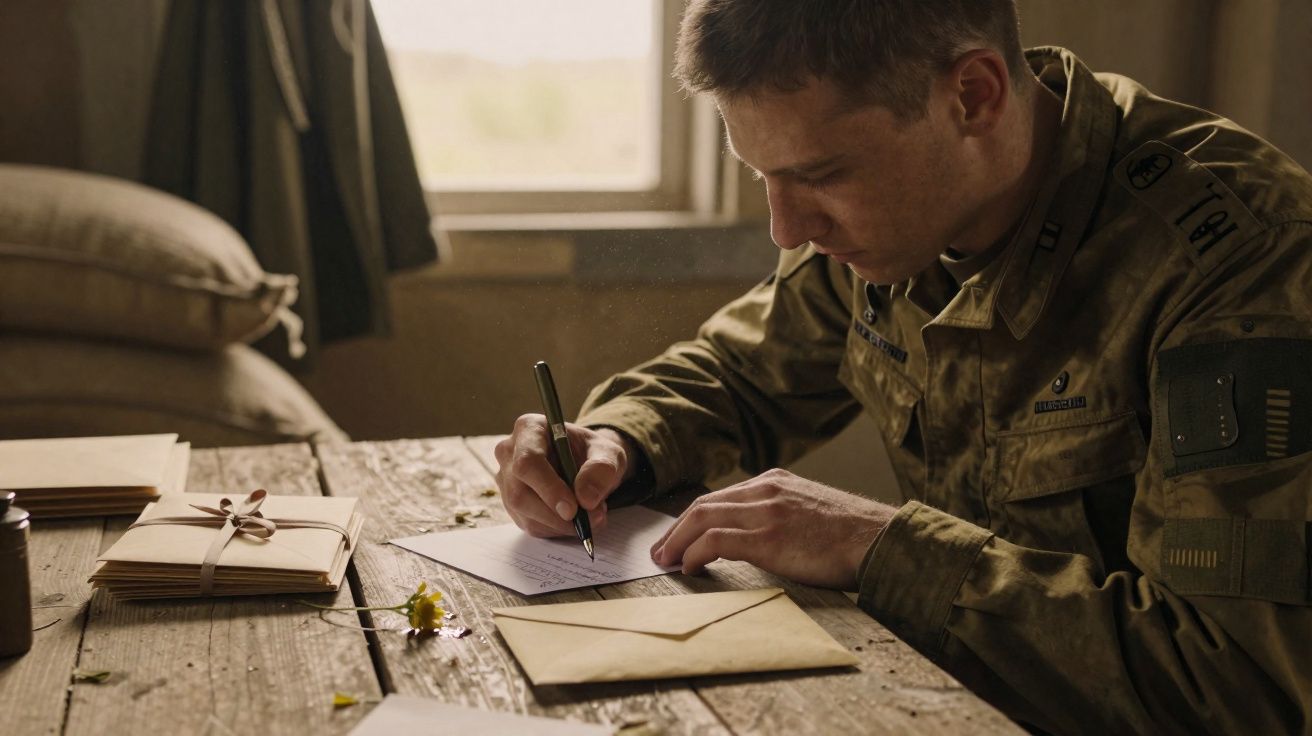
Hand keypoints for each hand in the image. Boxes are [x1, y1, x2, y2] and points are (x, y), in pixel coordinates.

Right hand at [495, 415, 634, 537]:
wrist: (586, 463)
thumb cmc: (593, 452)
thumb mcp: (608, 452)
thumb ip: (602, 469)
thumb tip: (586, 499)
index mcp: (529, 429)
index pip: (527, 462)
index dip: (548, 488)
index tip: (573, 509)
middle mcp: (509, 453)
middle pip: (520, 493)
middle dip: (557, 514)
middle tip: (592, 518)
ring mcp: (507, 480)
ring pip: (524, 513)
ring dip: (561, 524)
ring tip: (592, 516)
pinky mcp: (512, 504)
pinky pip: (531, 525)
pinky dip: (558, 529)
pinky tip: (576, 520)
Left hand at [650, 469, 897, 589]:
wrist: (880, 540)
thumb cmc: (853, 536)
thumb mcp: (811, 510)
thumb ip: (783, 513)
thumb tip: (759, 539)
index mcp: (776, 481)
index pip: (721, 497)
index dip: (693, 518)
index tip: (679, 536)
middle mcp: (766, 490)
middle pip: (704, 505)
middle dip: (675, 529)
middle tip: (660, 551)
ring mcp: (766, 511)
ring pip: (702, 519)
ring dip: (677, 542)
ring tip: (666, 562)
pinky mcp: (768, 537)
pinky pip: (715, 541)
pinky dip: (695, 553)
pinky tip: (691, 568)